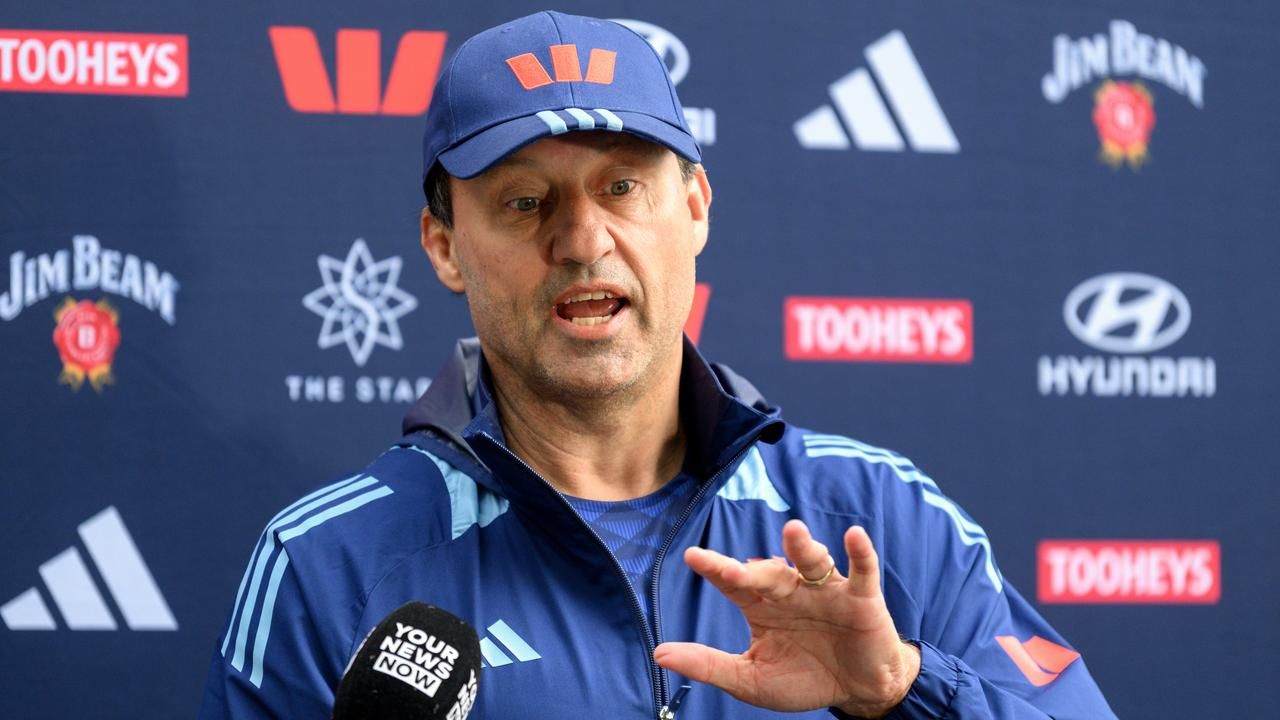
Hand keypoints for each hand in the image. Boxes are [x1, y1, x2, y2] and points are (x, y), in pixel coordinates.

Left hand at [653, 520, 920, 717]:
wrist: (857, 691)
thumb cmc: (803, 679)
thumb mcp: (751, 679)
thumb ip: (709, 665)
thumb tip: (659, 655)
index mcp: (762, 606)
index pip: (733, 582)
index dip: (715, 568)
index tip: (692, 556)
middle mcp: (791, 590)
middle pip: (769, 573)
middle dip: (753, 571)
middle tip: (735, 572)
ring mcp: (826, 590)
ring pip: (812, 561)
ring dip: (803, 546)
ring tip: (794, 532)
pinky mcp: (862, 597)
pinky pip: (862, 570)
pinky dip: (859, 552)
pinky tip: (853, 536)